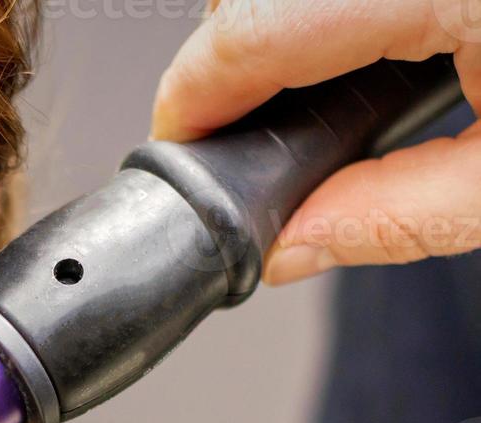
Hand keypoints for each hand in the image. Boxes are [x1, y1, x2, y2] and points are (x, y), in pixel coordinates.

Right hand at [152, 0, 480, 282]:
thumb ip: (402, 214)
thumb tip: (293, 243)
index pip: (259, 26)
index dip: (194, 90)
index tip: (176, 142)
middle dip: (224, 58)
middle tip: (225, 136)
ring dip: (269, 30)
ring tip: (283, 101)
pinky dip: (314, 13)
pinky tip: (341, 56)